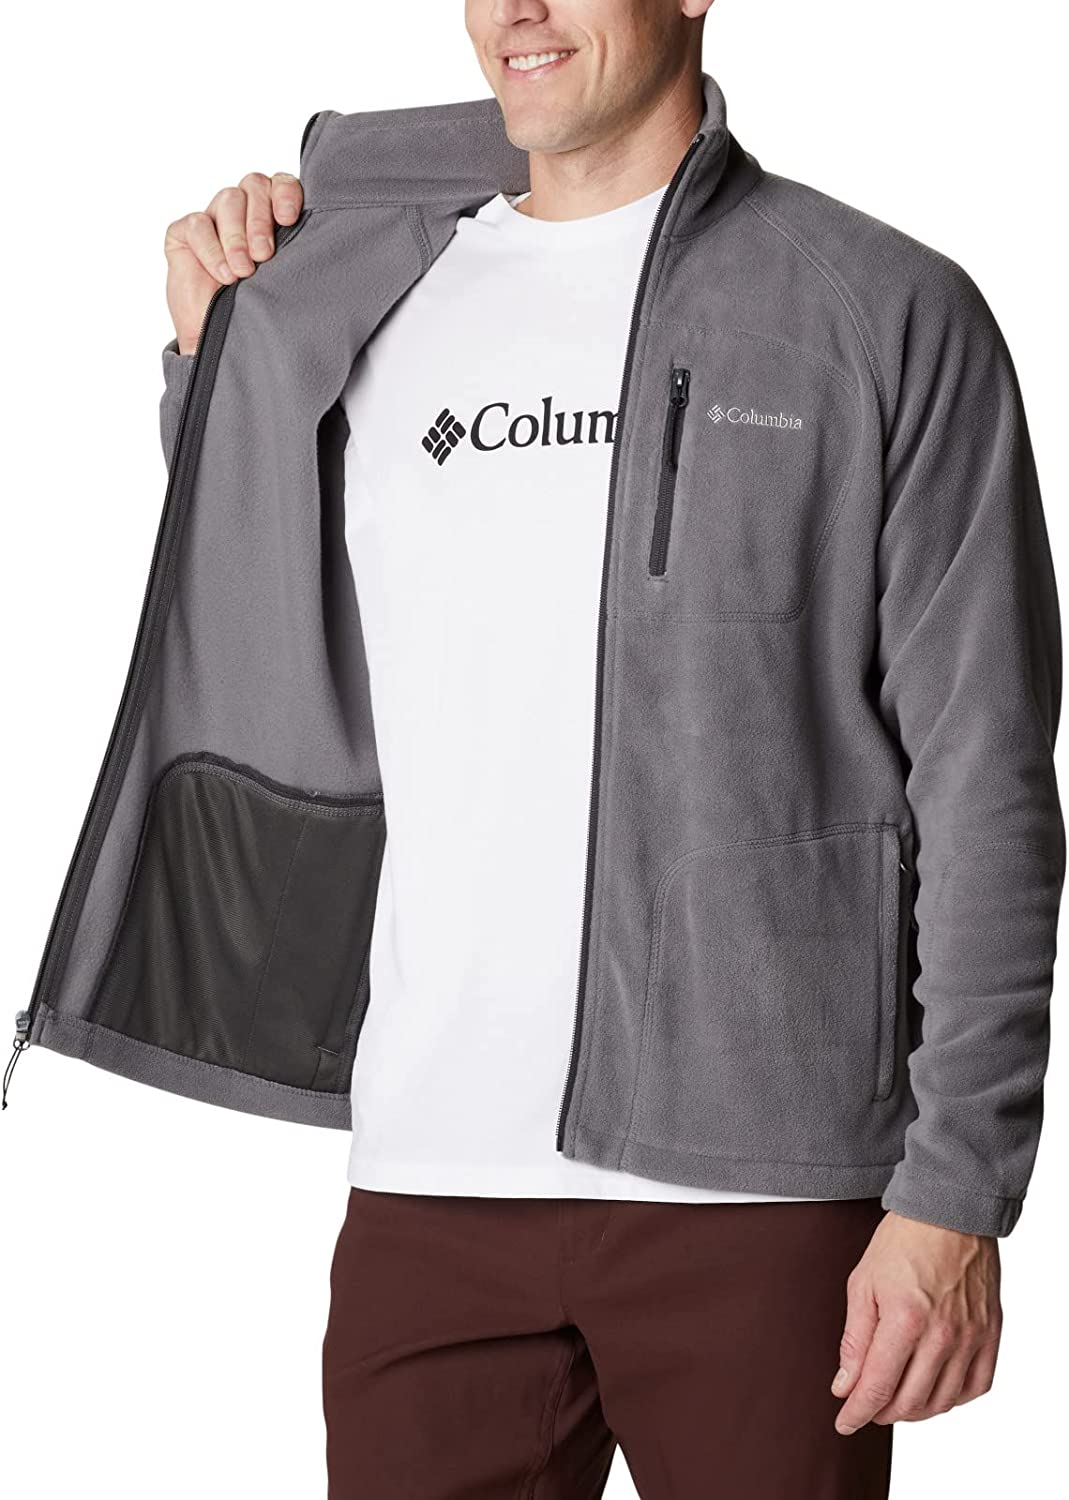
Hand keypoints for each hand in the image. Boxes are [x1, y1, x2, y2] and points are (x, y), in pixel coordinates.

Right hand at [164, 172, 303, 355]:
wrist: (216, 342)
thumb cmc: (253, 311)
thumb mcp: (282, 282)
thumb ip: (295, 255)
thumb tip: (317, 244)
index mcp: (273, 216)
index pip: (282, 183)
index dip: (285, 193)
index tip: (288, 219)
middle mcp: (245, 210)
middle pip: (255, 186)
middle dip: (260, 221)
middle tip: (264, 256)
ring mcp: (214, 218)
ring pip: (229, 199)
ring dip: (236, 237)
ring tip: (242, 272)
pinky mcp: (185, 231)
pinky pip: (198, 224)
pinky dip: (211, 249)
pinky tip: (222, 274)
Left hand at [832, 1211, 1001, 1433]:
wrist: (948, 1213)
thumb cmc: (902, 1242)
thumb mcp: (862, 1284)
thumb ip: (854, 1340)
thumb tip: (845, 1384)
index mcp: (905, 1320)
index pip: (878, 1387)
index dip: (857, 1412)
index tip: (843, 1422)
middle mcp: (942, 1335)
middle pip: (909, 1401)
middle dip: (881, 1412)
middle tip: (865, 1405)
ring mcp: (971, 1337)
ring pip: (942, 1401)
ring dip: (914, 1410)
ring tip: (895, 1399)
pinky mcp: (991, 1334)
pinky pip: (975, 1387)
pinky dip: (953, 1399)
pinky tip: (934, 1390)